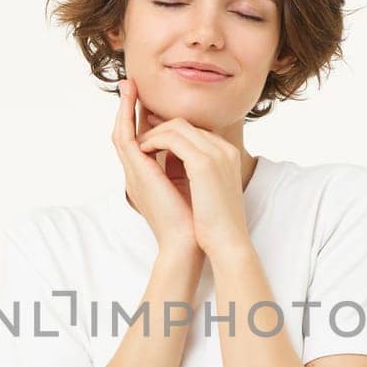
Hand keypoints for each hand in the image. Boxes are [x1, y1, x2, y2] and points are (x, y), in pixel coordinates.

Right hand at [111, 79, 196, 257]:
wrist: (189, 241)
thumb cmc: (196, 219)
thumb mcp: (191, 184)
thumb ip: (187, 166)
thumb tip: (196, 148)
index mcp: (151, 177)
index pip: (144, 141)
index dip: (144, 120)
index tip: (149, 101)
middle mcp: (138, 174)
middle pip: (128, 134)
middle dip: (129, 109)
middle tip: (130, 84)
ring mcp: (134, 173)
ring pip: (122, 132)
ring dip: (123, 108)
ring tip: (128, 85)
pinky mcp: (136, 172)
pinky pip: (125, 137)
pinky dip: (126, 118)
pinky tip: (130, 100)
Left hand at [134, 115, 251, 261]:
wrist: (227, 243)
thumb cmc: (215, 225)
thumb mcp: (206, 190)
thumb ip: (194, 172)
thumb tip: (172, 161)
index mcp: (226, 155)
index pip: (194, 130)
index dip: (169, 130)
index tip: (151, 134)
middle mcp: (223, 149)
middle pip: (185, 123)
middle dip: (158, 124)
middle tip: (140, 132)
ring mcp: (216, 153)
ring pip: (176, 125)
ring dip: (153, 132)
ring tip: (138, 145)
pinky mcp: (204, 163)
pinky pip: (172, 139)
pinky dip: (153, 141)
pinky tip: (143, 150)